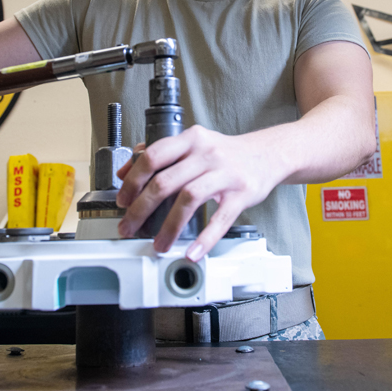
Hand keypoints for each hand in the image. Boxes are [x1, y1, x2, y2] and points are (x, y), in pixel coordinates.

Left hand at [115, 125, 279, 261]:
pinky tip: (192, 251)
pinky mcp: (241, 193)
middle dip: (141, 208)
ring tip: (159, 244)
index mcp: (191, 139)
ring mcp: (225, 173)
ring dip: (169, 226)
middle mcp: (206, 154)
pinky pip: (220, 218)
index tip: (123, 200)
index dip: (133, 180)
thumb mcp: (193, 144)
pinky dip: (204, 238)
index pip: (154, 156)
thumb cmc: (226, 153)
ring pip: (189, 199)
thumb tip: (126, 171)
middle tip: (129, 227)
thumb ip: (160, 154)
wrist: (268, 154)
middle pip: (165, 181)